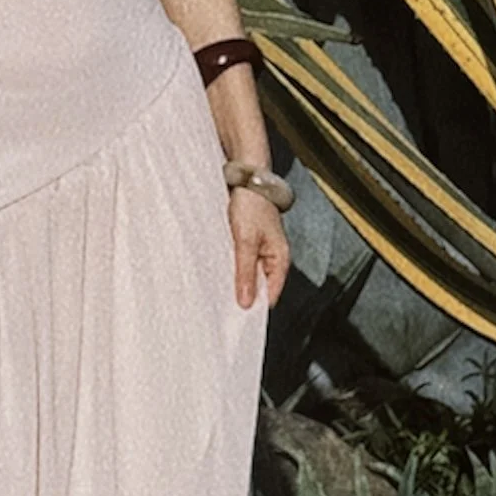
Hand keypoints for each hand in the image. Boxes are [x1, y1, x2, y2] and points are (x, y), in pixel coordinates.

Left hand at [228, 187, 289, 309]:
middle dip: (242, 295)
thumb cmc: (252, 202)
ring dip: (234, 280)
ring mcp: (258, 250)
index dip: (254, 308)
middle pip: (257, 288)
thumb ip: (245, 271)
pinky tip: (216, 268)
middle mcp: (271, 257)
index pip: (269, 296)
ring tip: (217, 287)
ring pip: (246, 275)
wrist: (246, 176)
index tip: (236, 319)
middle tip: (221, 305)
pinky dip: (229, 267)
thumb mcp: (246, 240)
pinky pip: (238, 262)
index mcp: (279, 260)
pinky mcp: (246, 243)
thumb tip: (246, 302)